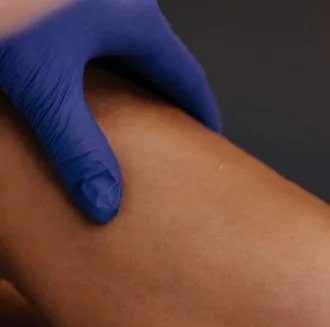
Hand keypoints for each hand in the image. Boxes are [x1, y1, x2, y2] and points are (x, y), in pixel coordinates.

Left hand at [0, 0, 220, 223]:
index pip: (188, 77)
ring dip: (124, 79)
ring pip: (119, 44)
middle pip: (156, 60)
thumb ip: (74, 145)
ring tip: (117, 115)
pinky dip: (88, 61)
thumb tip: (105, 202)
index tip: (208, 139)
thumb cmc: (5, 5)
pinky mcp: (53, 1)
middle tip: (165, 136)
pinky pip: (86, 33)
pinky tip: (65, 79)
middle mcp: (119, 0)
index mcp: (135, 20)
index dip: (200, 113)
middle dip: (162, 99)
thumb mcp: (41, 82)